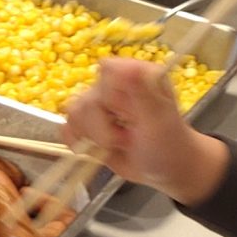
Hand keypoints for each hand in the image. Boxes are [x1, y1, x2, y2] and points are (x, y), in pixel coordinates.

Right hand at [63, 58, 227, 204]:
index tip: (129, 117)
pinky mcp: (88, 123)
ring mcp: (99, 104)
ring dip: (94, 137)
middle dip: (104, 128)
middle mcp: (115, 84)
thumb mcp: (159, 119)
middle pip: (87, 98)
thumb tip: (127, 66)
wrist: (165, 170)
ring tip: (119, 144)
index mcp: (136, 73)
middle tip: (128, 138)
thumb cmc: (169, 145)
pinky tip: (98, 150)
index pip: (106, 71)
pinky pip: (67, 127)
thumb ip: (143, 92)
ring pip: (74, 114)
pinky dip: (79, 143)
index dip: (111, 98)